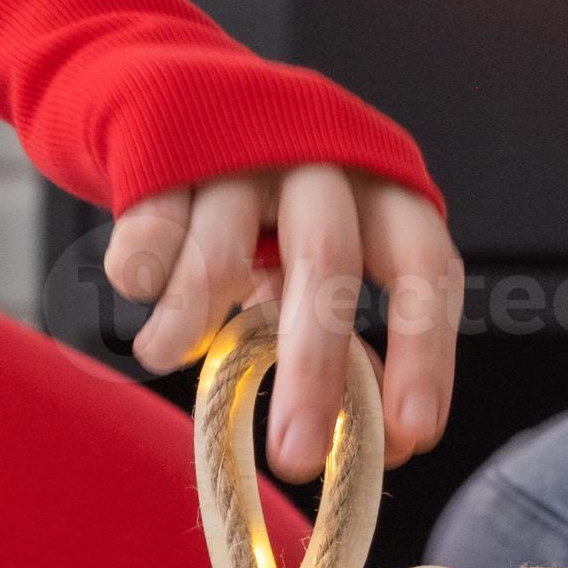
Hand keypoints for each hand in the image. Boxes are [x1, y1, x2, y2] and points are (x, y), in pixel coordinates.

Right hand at [103, 168, 461, 480]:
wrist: (178, 107)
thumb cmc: (273, 217)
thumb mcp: (324, 262)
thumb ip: (346, 337)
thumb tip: (380, 445)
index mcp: (383, 187)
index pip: (424, 267)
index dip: (424, 352)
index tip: (408, 438)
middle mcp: (320, 159)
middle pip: (327, 260)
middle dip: (312, 371)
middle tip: (294, 460)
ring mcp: (241, 150)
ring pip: (220, 249)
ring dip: (190, 321)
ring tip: (164, 356)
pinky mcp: (164, 150)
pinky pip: (148, 232)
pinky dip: (142, 279)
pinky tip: (144, 292)